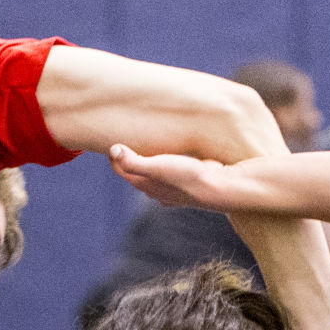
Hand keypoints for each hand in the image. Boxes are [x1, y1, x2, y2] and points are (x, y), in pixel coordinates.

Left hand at [108, 144, 228, 208]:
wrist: (219, 187)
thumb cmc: (186, 176)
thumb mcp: (156, 167)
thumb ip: (133, 161)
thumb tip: (112, 150)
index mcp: (145, 184)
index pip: (121, 170)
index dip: (114, 156)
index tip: (111, 139)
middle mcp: (156, 189)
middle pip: (136, 173)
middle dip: (129, 159)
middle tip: (125, 140)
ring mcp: (171, 189)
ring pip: (153, 174)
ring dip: (148, 162)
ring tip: (147, 146)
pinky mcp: (185, 183)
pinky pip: (169, 173)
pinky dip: (164, 165)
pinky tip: (169, 158)